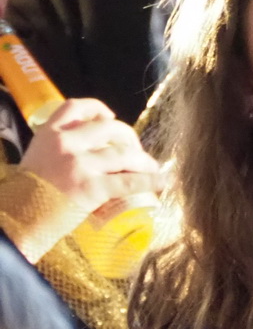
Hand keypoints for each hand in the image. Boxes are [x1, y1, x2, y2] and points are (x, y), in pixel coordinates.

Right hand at [19, 100, 164, 219]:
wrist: (14, 222)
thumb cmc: (24, 197)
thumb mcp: (36, 161)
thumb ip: (57, 152)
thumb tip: (87, 152)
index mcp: (49, 134)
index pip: (76, 107)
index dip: (98, 109)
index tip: (110, 117)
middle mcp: (66, 143)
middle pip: (111, 128)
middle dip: (129, 138)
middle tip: (135, 150)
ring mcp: (80, 164)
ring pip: (124, 154)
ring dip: (144, 161)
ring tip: (152, 168)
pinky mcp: (92, 187)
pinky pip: (129, 181)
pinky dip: (150, 181)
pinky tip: (162, 182)